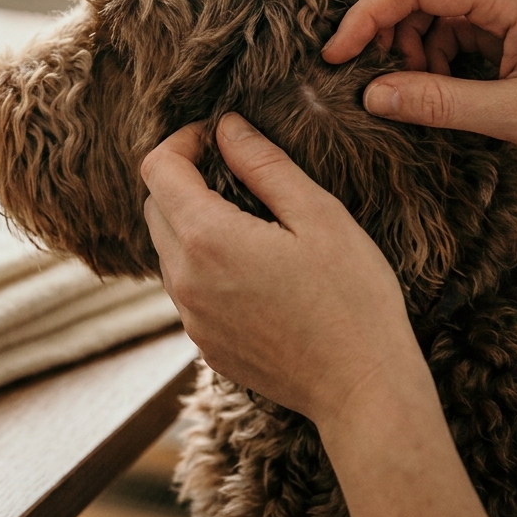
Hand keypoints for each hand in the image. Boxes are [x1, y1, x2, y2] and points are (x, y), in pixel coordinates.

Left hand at [140, 113, 423, 427]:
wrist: (362, 390)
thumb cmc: (353, 299)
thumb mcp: (319, 215)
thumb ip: (265, 164)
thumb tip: (226, 126)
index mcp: (207, 239)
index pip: (157, 169)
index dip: (182, 140)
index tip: (217, 136)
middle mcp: (185, 281)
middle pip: (154, 208)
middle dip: (183, 179)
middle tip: (234, 171)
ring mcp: (191, 319)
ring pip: (167, 251)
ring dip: (192, 223)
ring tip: (248, 219)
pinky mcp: (204, 344)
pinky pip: (187, 289)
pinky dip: (204, 265)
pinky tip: (254, 268)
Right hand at [322, 0, 516, 171]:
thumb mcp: (513, 117)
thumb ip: (437, 102)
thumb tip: (371, 94)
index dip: (366, 15)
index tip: (337, 55)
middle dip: (382, 5)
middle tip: (368, 57)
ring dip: (408, 27)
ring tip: (414, 81)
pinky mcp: (516, 10)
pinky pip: (454, 7)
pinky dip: (432, 38)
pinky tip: (438, 79)